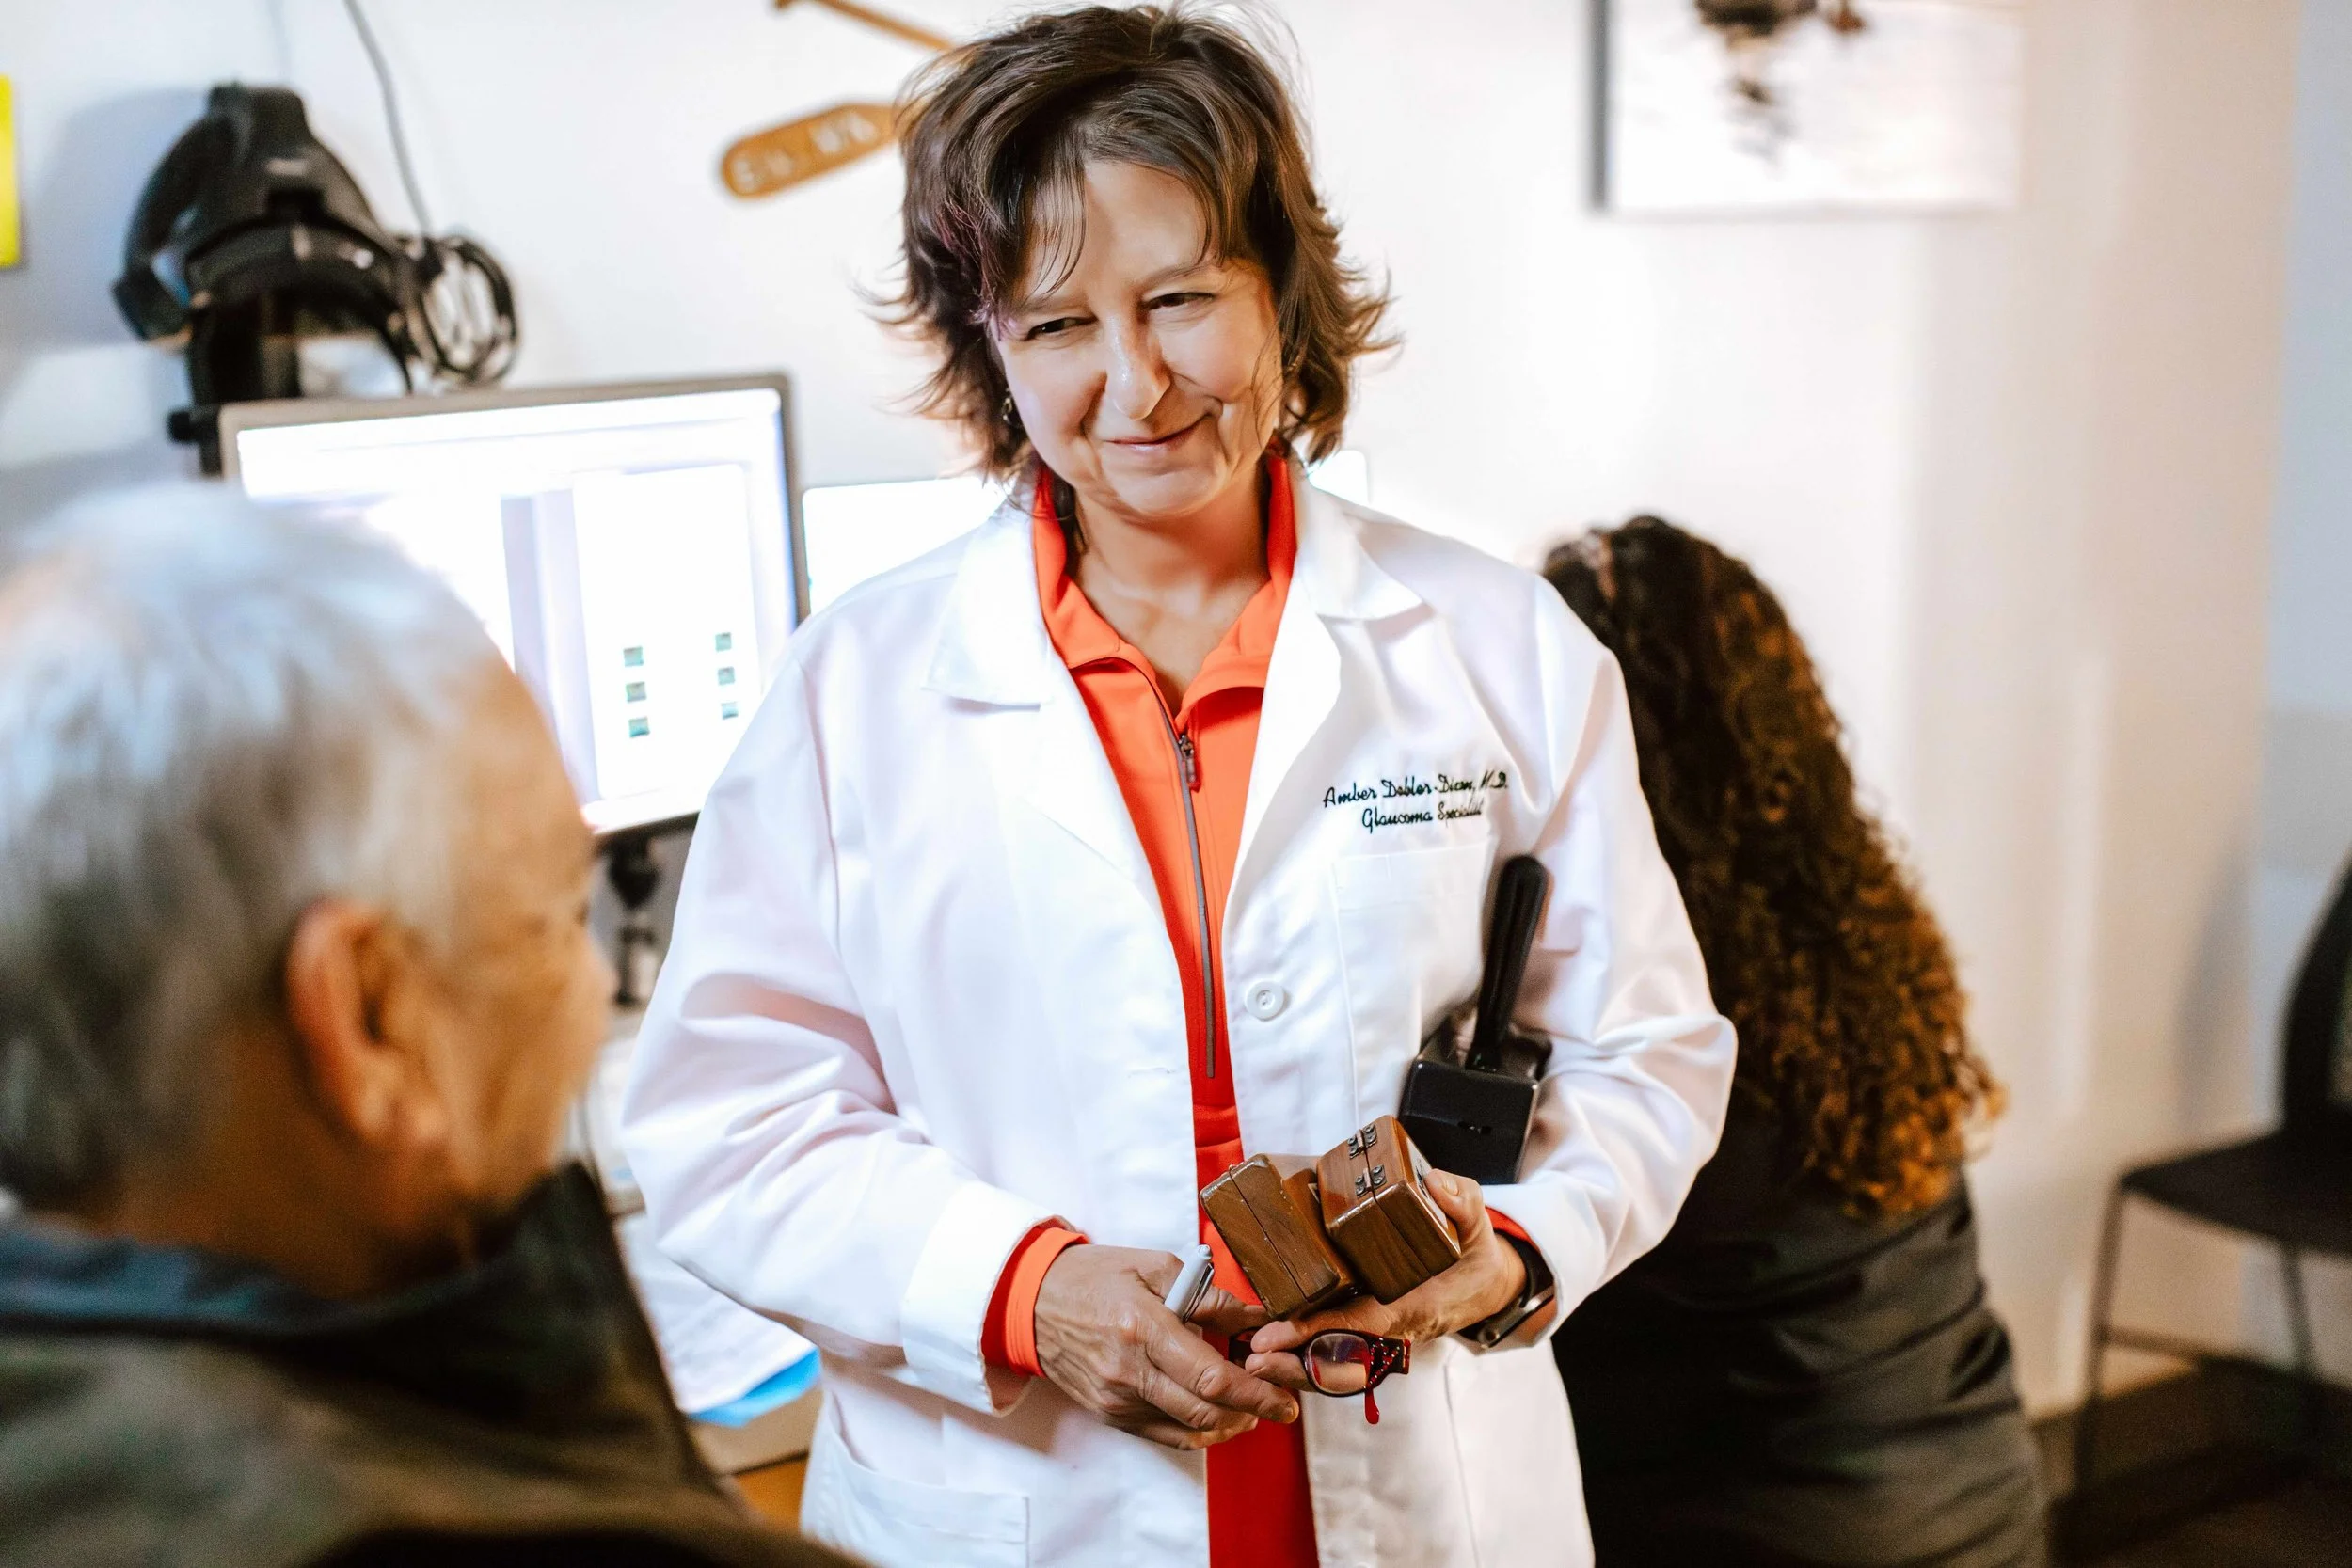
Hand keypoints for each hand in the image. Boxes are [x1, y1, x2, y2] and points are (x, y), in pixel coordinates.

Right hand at [1031, 1244, 1300, 1448]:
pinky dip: (1198, 1431)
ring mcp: (1116, 1399)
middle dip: (1253, 1412)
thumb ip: (1209, 1296)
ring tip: (1253, 1408)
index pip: (1210, 1376)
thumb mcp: (1154, 1267)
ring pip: (1187, 1429)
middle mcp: (1128, 1372)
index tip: (1284, 1396)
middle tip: (1281, 1405)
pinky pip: (1163, 1434)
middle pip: (1204, 1411)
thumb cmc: (1095, 1277)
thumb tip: (1255, 1318)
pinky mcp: (1109, 1413)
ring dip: (1229, 1423)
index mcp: (1142, 1328)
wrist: (1032, 1301)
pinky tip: (1218, 1417)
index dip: (1255, 1392)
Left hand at [1240, 1171, 1525, 1391]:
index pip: (1365, 1323)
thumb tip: (1435, 1183)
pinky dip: (1304, 1355)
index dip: (1325, 1330)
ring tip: (1251, 1360)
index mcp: (1416, 1306)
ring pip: (1334, 1363)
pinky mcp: (1369, 1331)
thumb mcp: (1478, 1227)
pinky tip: (1269, 1348)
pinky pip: (1335, 1353)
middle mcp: (1393, 1329)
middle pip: (1341, 1357)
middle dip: (1297, 1362)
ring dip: (1294, 1366)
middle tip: (1253, 1358)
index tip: (1284, 1332)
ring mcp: (1379, 1336)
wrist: (1483, 1288)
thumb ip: (1463, 1202)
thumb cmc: (1475, 1258)